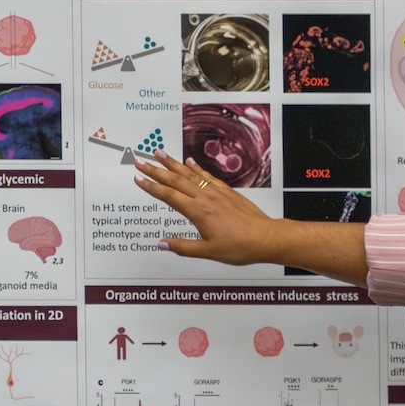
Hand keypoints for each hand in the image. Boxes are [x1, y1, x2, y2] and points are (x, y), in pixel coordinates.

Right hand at [134, 153, 278, 265]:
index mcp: (198, 212)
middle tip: (140, 161)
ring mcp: (217, 192)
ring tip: (160, 153)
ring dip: (173, 163)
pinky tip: (189, 161)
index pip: (169, 196)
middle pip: (175, 180)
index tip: (138, 179)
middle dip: (156, 170)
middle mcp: (206, 198)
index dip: (151, 187)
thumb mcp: (208, 251)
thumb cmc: (240, 246)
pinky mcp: (226, 192)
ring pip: (190, 174)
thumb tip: (162, 244)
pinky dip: (196, 167)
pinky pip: (207, 176)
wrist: (265, 237)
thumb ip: (183, 247)